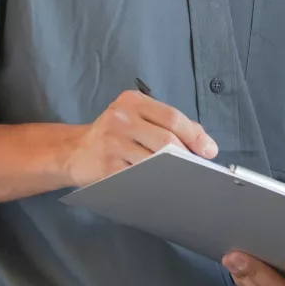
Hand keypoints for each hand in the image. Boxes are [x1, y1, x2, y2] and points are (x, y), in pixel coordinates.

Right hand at [66, 90, 217, 187]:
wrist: (75, 151)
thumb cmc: (114, 134)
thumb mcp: (136, 117)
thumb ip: (166, 123)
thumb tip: (202, 140)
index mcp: (132, 101)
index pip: (172, 117)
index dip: (195, 135)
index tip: (209, 151)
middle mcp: (121, 118)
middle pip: (166, 139)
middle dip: (188, 155)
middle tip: (199, 167)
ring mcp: (112, 142)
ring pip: (154, 160)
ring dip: (174, 171)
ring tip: (184, 176)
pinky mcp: (107, 166)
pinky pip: (139, 176)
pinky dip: (155, 181)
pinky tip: (163, 184)